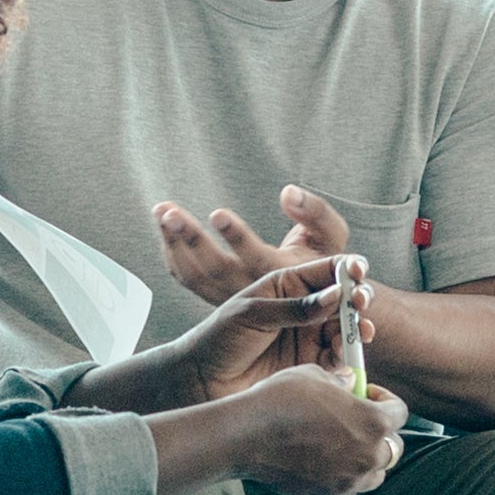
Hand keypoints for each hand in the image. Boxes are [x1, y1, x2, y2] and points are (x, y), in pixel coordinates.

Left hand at [155, 185, 354, 305]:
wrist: (313, 302)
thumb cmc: (325, 262)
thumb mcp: (332, 236)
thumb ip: (316, 212)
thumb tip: (288, 192)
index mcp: (283, 278)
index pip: (256, 260)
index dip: (236, 237)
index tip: (218, 213)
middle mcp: (254, 293)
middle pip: (216, 270)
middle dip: (191, 239)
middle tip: (170, 212)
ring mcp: (232, 297)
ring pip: (195, 276)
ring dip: (174, 244)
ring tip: (162, 211)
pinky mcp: (216, 295)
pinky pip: (188, 279)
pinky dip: (173, 254)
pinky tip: (165, 227)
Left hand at [179, 254, 374, 401]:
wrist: (202, 380)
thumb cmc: (220, 337)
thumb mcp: (254, 314)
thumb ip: (295, 307)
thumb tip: (336, 295)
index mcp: (287, 285)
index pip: (326, 270)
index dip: (347, 268)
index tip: (359, 272)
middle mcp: (303, 308)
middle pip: (343, 299)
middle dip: (358, 300)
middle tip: (361, 304)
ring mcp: (308, 337)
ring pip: (345, 329)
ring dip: (356, 330)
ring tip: (359, 334)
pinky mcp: (310, 365)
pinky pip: (337, 359)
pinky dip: (346, 358)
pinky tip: (345, 357)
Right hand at [229, 367, 407, 494]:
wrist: (247, 436)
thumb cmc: (282, 399)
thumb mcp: (316, 375)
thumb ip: (342, 381)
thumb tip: (351, 382)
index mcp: (374, 422)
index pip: (400, 413)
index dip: (386, 400)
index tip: (367, 394)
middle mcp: (368, 455)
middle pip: (394, 448)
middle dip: (382, 433)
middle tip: (360, 421)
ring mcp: (349, 480)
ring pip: (375, 474)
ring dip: (368, 459)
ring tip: (346, 444)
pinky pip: (349, 488)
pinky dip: (346, 476)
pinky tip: (327, 461)